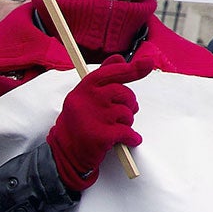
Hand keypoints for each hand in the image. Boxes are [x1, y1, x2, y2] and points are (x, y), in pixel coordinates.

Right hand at [46, 56, 151, 190]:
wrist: (64, 153)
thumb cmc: (78, 123)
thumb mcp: (84, 97)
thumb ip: (103, 77)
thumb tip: (119, 57)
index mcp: (84, 88)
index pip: (112, 73)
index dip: (132, 68)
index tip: (148, 63)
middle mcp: (87, 99)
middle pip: (125, 94)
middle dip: (129, 105)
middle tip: (120, 114)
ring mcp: (94, 117)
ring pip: (128, 113)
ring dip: (127, 122)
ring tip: (113, 128)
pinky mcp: (101, 135)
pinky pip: (128, 132)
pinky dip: (132, 138)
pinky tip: (127, 140)